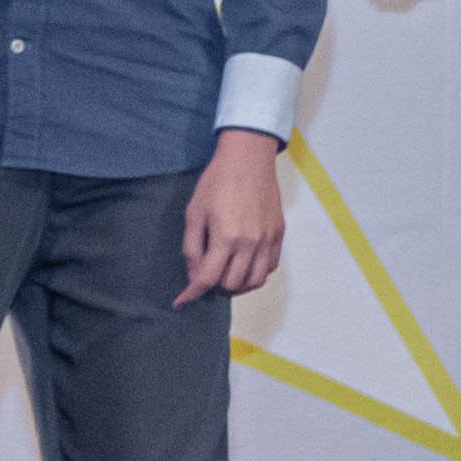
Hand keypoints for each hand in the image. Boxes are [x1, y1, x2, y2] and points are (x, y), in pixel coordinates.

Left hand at [175, 131, 284, 306]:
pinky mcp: (278, 234)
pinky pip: (270, 267)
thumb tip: (193, 275)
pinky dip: (256, 274)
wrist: (248, 160)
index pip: (207, 278)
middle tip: (205, 278)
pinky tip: (244, 265)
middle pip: (232, 284)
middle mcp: (250, 243)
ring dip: (238, 285)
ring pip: (255, 281)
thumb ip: (192, 248)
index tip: (182, 301)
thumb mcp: (194, 213)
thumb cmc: (217, 183)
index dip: (191, 293)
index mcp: (226, 238)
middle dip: (214, 287)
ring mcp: (267, 240)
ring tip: (225, 277)